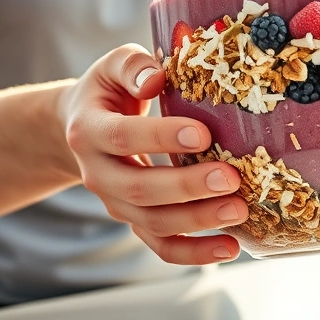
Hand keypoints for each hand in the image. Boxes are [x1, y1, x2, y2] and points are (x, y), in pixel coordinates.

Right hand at [59, 44, 246, 264]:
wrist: (80, 128)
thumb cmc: (107, 91)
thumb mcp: (113, 67)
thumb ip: (133, 66)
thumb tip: (157, 78)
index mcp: (88, 130)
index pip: (122, 137)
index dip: (162, 138)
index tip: (204, 134)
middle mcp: (97, 173)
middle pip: (140, 189)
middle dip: (187, 187)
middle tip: (231, 179)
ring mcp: (115, 203)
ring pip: (152, 222)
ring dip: (198, 221)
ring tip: (239, 210)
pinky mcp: (134, 221)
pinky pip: (161, 246)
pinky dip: (194, 253)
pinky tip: (230, 247)